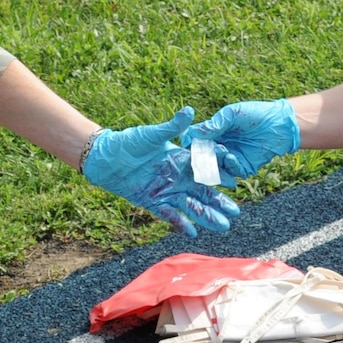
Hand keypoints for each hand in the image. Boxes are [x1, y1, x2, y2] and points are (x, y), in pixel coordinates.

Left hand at [83, 108, 240, 235]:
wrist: (105, 158)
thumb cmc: (127, 142)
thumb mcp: (151, 135)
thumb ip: (172, 126)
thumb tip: (189, 109)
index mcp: (180, 159)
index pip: (205, 169)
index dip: (220, 176)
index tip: (236, 183)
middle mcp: (176, 177)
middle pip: (202, 192)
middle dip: (219, 202)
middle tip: (237, 213)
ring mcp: (165, 190)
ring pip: (190, 206)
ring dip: (206, 216)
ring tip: (224, 226)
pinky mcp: (152, 201)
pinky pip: (169, 214)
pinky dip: (180, 223)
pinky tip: (193, 233)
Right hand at [180, 98, 301, 181]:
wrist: (280, 124)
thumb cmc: (255, 114)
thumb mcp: (231, 114)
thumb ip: (214, 124)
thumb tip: (192, 132)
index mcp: (214, 134)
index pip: (196, 143)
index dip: (192, 145)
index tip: (189, 144)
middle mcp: (219, 148)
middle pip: (203, 158)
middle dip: (201, 157)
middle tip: (201, 154)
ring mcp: (230, 159)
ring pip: (215, 167)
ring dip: (215, 161)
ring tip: (220, 152)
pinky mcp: (242, 168)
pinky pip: (231, 171)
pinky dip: (229, 165)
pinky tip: (231, 156)